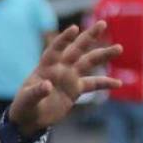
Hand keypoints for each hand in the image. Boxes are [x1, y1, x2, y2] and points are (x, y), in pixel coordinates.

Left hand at [8, 22, 122, 134]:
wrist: (30, 118)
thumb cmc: (24, 106)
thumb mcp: (26, 100)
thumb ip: (36, 92)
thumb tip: (47, 85)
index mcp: (46, 67)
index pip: (55, 49)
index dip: (64, 39)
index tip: (74, 28)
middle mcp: (60, 68)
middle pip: (77, 49)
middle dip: (89, 37)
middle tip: (102, 24)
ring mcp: (69, 77)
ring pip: (88, 63)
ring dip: (103, 55)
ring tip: (119, 48)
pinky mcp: (75, 90)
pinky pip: (93, 84)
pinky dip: (105, 83)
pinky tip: (118, 83)